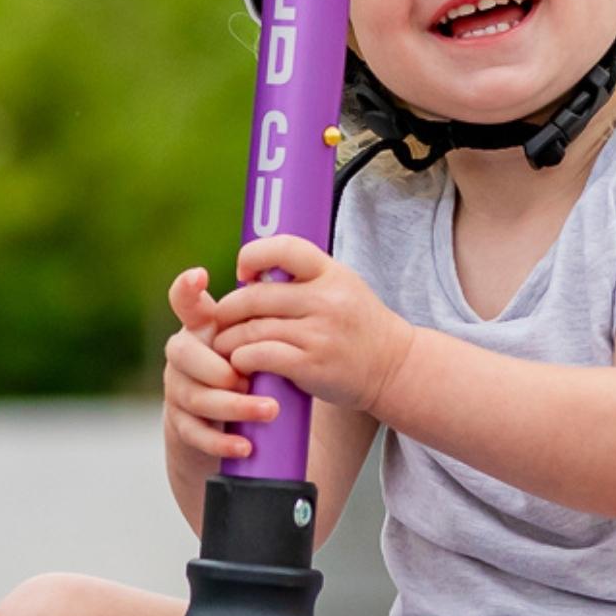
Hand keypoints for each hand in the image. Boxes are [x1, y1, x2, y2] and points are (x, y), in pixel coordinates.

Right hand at [162, 266, 279, 469]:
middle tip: (248, 378)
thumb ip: (267, 318)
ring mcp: (179, 390)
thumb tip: (296, 286)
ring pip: (196, 397)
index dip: (187, 289)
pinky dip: (222, 441)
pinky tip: (245, 446)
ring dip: (233, 405)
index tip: (200, 275)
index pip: (185, 302)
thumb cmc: (252, 369)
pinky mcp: (183, 424)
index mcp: (201, 328)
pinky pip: (196, 433)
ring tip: (269, 410)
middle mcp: (184, 355)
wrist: (231, 421)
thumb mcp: (259, 342)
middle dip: (217, 368)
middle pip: (183, 353)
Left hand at [211, 235, 415, 414]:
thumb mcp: (342, 287)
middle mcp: (326, 300)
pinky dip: (243, 359)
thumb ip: (304, 278)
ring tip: (225, 344)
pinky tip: (242, 363)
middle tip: (221, 319)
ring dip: (229, 339)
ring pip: (253, 329)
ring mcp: (320, 333)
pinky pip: (260, 356)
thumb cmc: (359, 327)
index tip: (243, 273)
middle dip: (228, 309)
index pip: (284, 248)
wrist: (394, 367)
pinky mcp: (312, 365)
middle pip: (255, 296)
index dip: (253, 255)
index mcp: (331, 273)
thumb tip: (254, 273)